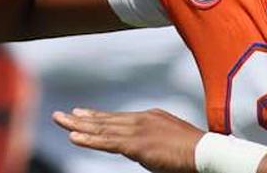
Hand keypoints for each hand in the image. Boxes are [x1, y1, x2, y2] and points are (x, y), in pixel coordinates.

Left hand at [52, 108, 202, 172]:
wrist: (207, 153)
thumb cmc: (194, 153)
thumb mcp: (170, 142)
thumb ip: (153, 143)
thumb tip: (144, 150)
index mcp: (151, 117)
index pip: (118, 118)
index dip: (97, 117)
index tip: (81, 114)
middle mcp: (142, 119)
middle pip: (106, 120)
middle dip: (82, 118)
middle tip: (62, 114)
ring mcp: (139, 130)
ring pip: (102, 129)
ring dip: (78, 126)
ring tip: (60, 121)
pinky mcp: (137, 144)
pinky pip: (107, 143)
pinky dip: (89, 140)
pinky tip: (74, 137)